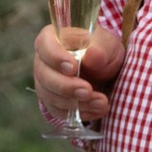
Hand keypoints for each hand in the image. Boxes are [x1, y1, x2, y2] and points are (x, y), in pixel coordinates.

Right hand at [34, 13, 122, 132]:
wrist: (106, 71)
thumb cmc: (103, 51)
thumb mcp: (108, 46)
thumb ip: (100, 50)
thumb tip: (91, 54)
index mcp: (52, 38)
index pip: (45, 45)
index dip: (55, 57)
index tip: (72, 67)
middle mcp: (43, 61)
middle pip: (44, 75)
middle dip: (66, 86)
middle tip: (88, 91)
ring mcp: (45, 82)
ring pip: (49, 96)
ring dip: (76, 103)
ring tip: (101, 102)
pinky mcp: (52, 101)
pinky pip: (58, 111)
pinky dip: (79, 113)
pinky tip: (97, 109)